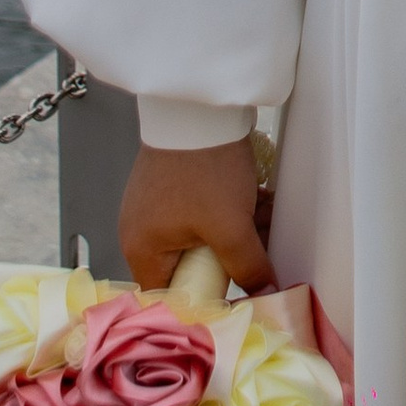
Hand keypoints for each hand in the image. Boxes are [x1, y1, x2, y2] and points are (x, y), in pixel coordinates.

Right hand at [118, 138, 272, 292]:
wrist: (199, 105)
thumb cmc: (204, 168)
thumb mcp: (229, 226)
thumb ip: (247, 266)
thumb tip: (264, 292)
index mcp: (141, 249)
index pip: (172, 296)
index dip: (206, 300)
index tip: (237, 296)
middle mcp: (140, 230)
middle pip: (192, 265)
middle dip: (232, 257)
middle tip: (260, 247)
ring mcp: (155, 206)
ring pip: (203, 237)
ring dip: (237, 231)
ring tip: (264, 216)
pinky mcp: (172, 185)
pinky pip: (203, 212)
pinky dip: (229, 211)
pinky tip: (257, 200)